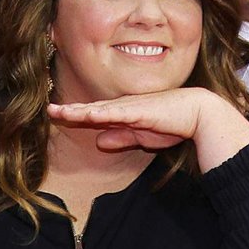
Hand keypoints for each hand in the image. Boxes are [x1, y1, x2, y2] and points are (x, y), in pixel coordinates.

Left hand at [49, 87, 248, 169]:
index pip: (96, 114)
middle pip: (92, 109)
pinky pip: (117, 113)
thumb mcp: (141, 137)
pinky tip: (87, 115)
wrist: (199, 114)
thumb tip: (99, 141)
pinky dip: (101, 114)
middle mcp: (125, 106)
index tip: (58, 115)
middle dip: (70, 110)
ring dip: (79, 111)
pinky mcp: (141, 110)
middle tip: (49, 110)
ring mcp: (132, 107)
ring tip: (59, 112)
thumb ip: (121, 138)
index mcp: (125, 113)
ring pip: (100, 109)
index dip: (77, 115)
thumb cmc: (173, 124)